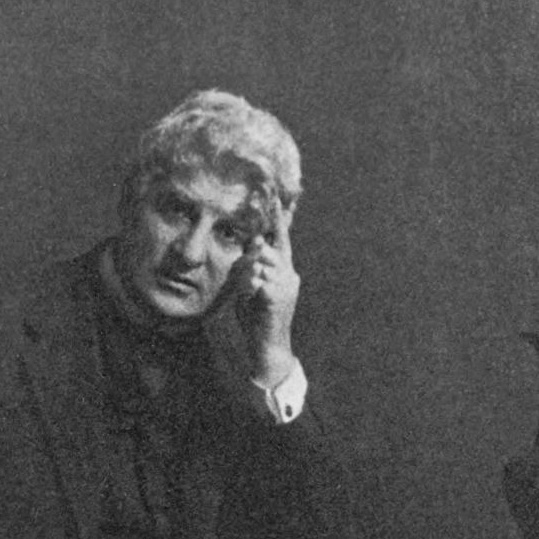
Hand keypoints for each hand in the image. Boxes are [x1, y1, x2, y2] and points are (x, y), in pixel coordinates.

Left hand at [232, 196, 299, 387]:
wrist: (267, 345)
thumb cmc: (257, 317)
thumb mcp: (251, 287)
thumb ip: (251, 265)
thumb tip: (254, 243)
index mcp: (285, 270)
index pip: (282, 239)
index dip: (278, 216)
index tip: (275, 194)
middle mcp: (290, 274)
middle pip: (266, 249)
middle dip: (253, 260)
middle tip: (252, 281)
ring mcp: (286, 284)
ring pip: (259, 264)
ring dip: (249, 280)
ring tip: (254, 297)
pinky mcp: (278, 294)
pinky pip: (255, 279)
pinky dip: (249, 290)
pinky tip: (255, 302)